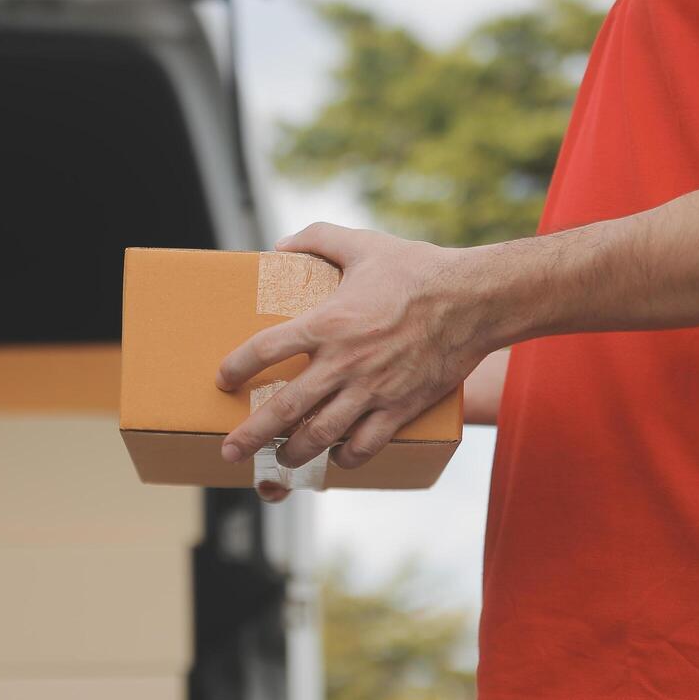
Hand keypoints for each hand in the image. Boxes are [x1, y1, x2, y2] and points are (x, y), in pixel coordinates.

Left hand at [217, 223, 503, 477]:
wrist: (475, 301)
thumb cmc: (418, 270)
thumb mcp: (363, 245)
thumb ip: (318, 238)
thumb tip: (281, 244)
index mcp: (328, 323)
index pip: (265, 349)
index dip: (238, 366)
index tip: (223, 379)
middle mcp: (344, 363)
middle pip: (284, 409)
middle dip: (252, 435)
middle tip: (230, 450)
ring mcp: (372, 391)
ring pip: (320, 436)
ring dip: (293, 454)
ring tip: (279, 461)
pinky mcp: (399, 408)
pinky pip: (365, 445)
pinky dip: (345, 457)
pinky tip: (335, 456)